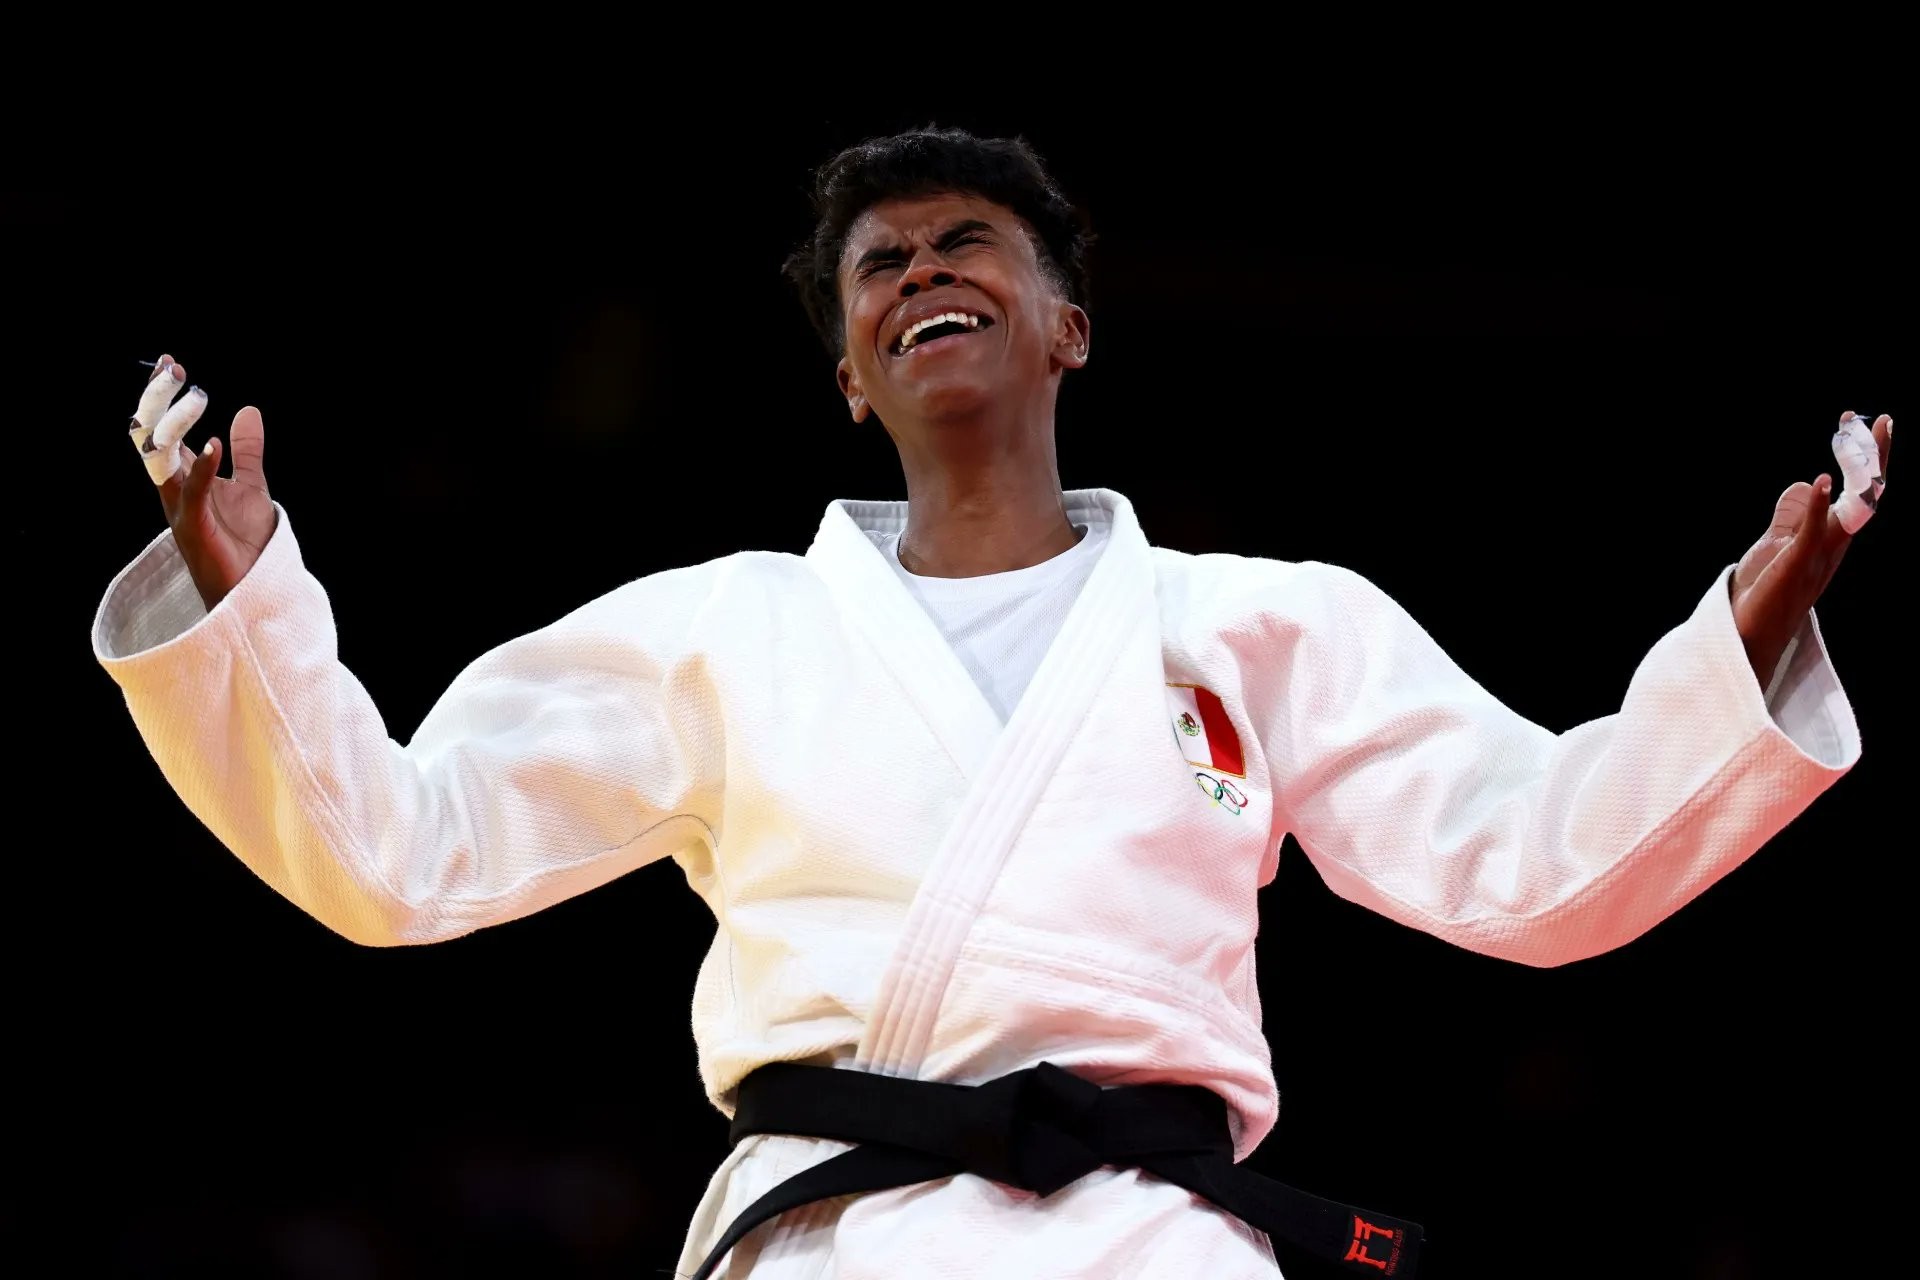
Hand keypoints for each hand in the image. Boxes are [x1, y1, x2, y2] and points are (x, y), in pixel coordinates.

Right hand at [132, 355, 276, 609]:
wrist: (252, 589)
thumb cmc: (245, 543)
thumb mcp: (252, 486)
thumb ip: (248, 451)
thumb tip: (248, 410)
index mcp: (184, 477)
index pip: (166, 429)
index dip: (166, 396)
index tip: (170, 362)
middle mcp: (174, 489)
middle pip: (154, 437)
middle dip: (160, 401)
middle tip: (172, 367)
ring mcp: (180, 508)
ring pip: (162, 459)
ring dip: (176, 424)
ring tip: (194, 393)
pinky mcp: (194, 528)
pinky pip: (193, 493)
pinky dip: (204, 467)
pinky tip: (214, 443)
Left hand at [1732, 411, 1891, 684]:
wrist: (1750, 639)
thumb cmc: (1763, 594)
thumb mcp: (1778, 545)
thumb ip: (1793, 517)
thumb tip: (1810, 483)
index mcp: (1830, 540)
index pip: (1856, 494)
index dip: (1863, 460)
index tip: (1863, 424)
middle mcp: (1832, 546)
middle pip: (1864, 497)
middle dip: (1871, 458)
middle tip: (1879, 419)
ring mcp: (1817, 556)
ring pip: (1848, 511)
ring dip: (1854, 473)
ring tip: (1858, 435)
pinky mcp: (1795, 565)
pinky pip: (1811, 533)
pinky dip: (1818, 507)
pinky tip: (1822, 480)